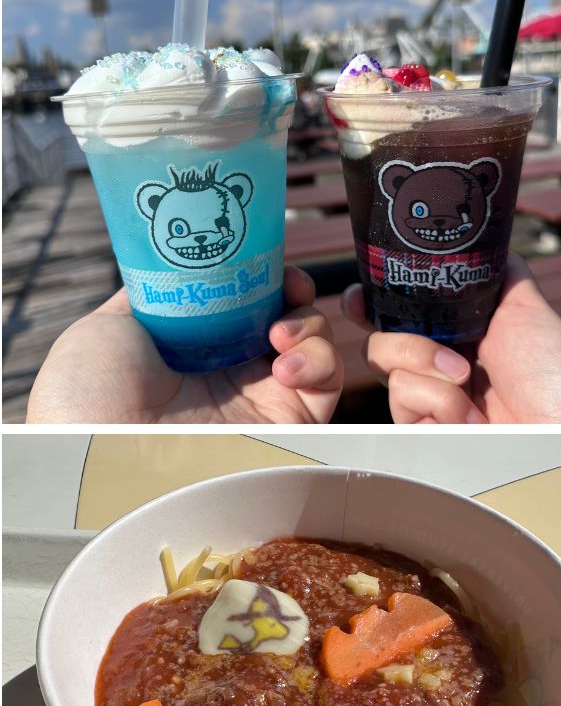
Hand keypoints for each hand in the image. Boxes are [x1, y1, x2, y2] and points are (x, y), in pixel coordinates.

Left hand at [26, 268, 342, 423]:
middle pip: (285, 313)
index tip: (265, 259)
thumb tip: (181, 263)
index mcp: (191, 343)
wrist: (101, 445)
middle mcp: (229, 368)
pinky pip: (327, 382)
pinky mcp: (287, 422)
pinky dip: (320, 361)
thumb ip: (156, 294)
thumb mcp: (109, 324)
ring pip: (314, 343)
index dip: (261, 275)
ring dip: (310, 324)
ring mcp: (260, 395)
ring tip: (280, 334)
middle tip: (289, 285)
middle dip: (295, 291)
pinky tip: (286, 365)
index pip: (244, 300)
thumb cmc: (88, 392)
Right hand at [345, 254, 560, 423]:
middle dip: (404, 338)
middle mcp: (442, 363)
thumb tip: (482, 238)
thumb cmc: (559, 374)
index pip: (405, 314)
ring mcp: (433, 398)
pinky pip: (402, 398)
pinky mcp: (427, 428)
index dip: (376, 303)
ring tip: (472, 382)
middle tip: (452, 354)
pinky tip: (471, 415)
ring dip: (430, 368)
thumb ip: (497, 273)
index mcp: (462, 332)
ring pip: (387, 365)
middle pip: (382, 336)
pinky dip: (438, 401)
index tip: (360, 298)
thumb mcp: (527, 308)